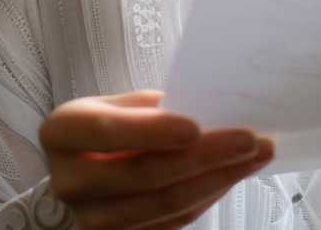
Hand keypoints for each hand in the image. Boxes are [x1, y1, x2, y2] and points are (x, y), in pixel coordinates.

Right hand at [39, 90, 273, 229]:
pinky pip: (174, 220)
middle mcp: (70, 182)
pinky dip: (209, 195)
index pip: (108, 132)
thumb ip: (152, 107)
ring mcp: (91, 221)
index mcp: (64, 132)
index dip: (151, 132)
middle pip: (145, 173)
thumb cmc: (107, 125)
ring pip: (166, 202)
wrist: (81, 171)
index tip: (196, 126)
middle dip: (205, 155)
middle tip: (249, 139)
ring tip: (256, 155)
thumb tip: (210, 108)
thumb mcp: (117, 103)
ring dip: (219, 178)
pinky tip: (235, 174)